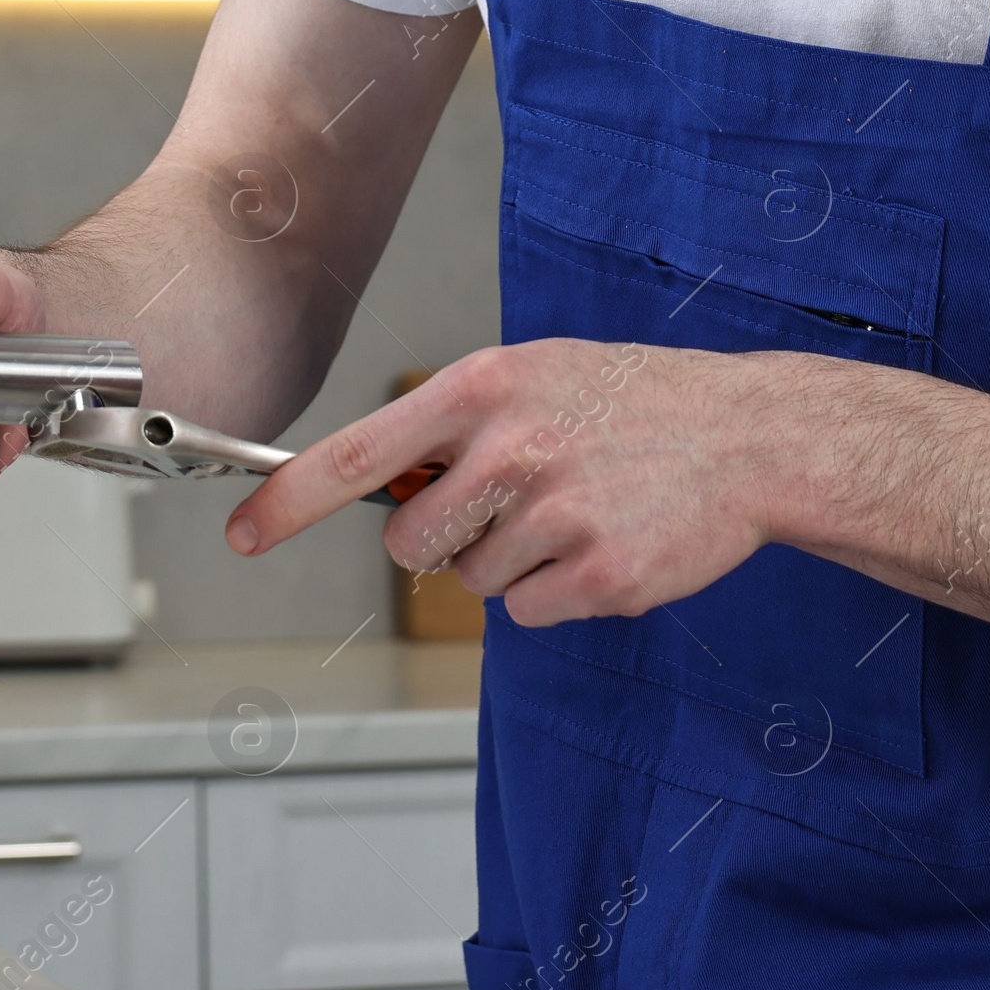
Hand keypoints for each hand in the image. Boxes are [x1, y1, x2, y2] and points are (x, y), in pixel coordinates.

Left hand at [225, 338, 797, 627]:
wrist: (747, 435)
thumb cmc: (630, 400)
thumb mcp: (533, 376)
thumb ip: (454, 425)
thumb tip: (379, 488)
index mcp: (485, 391)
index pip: (356, 456)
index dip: (288, 504)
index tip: (242, 538)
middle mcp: (511, 450)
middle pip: (410, 542)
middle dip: (443, 538)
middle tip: (511, 504)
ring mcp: (556, 516)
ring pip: (473, 581)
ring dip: (512, 562)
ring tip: (577, 509)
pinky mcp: (598, 577)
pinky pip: (527, 613)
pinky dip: (557, 593)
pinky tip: (604, 541)